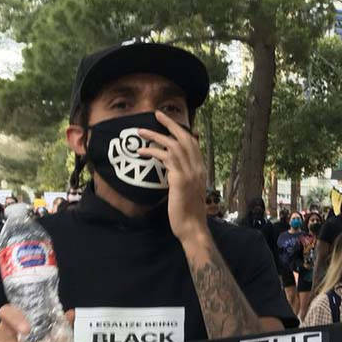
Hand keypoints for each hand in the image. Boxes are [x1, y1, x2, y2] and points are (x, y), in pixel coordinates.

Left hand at [137, 111, 208, 242]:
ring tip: (141, 131)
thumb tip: (170, 171)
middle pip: (185, 137)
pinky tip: (142, 152)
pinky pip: (165, 157)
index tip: (170, 124)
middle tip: (158, 114)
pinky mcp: (179, 179)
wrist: (192, 227)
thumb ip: (181, 179)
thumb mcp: (187, 192)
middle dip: (171, 124)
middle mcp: (197, 168)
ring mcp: (190, 172)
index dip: (182, 131)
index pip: (193, 143)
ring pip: (173, 144)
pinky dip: (152, 151)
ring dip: (156, 135)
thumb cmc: (187, 214)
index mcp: (200, 170)